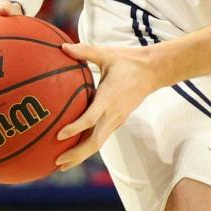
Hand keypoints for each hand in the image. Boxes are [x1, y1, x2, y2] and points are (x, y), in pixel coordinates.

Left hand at [52, 40, 164, 171]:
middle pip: (94, 142)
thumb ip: (84, 51)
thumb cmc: (127, 60)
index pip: (90, 118)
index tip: (59, 135)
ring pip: (98, 143)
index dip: (75, 128)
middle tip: (57, 161)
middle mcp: (113, 113)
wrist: (153, 71)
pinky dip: (87, 147)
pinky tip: (74, 150)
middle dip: (76, 154)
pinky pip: (101, 137)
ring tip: (62, 165)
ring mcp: (117, 119)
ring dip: (81, 156)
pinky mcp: (118, 121)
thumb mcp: (106, 53)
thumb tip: (62, 46)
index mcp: (108, 98)